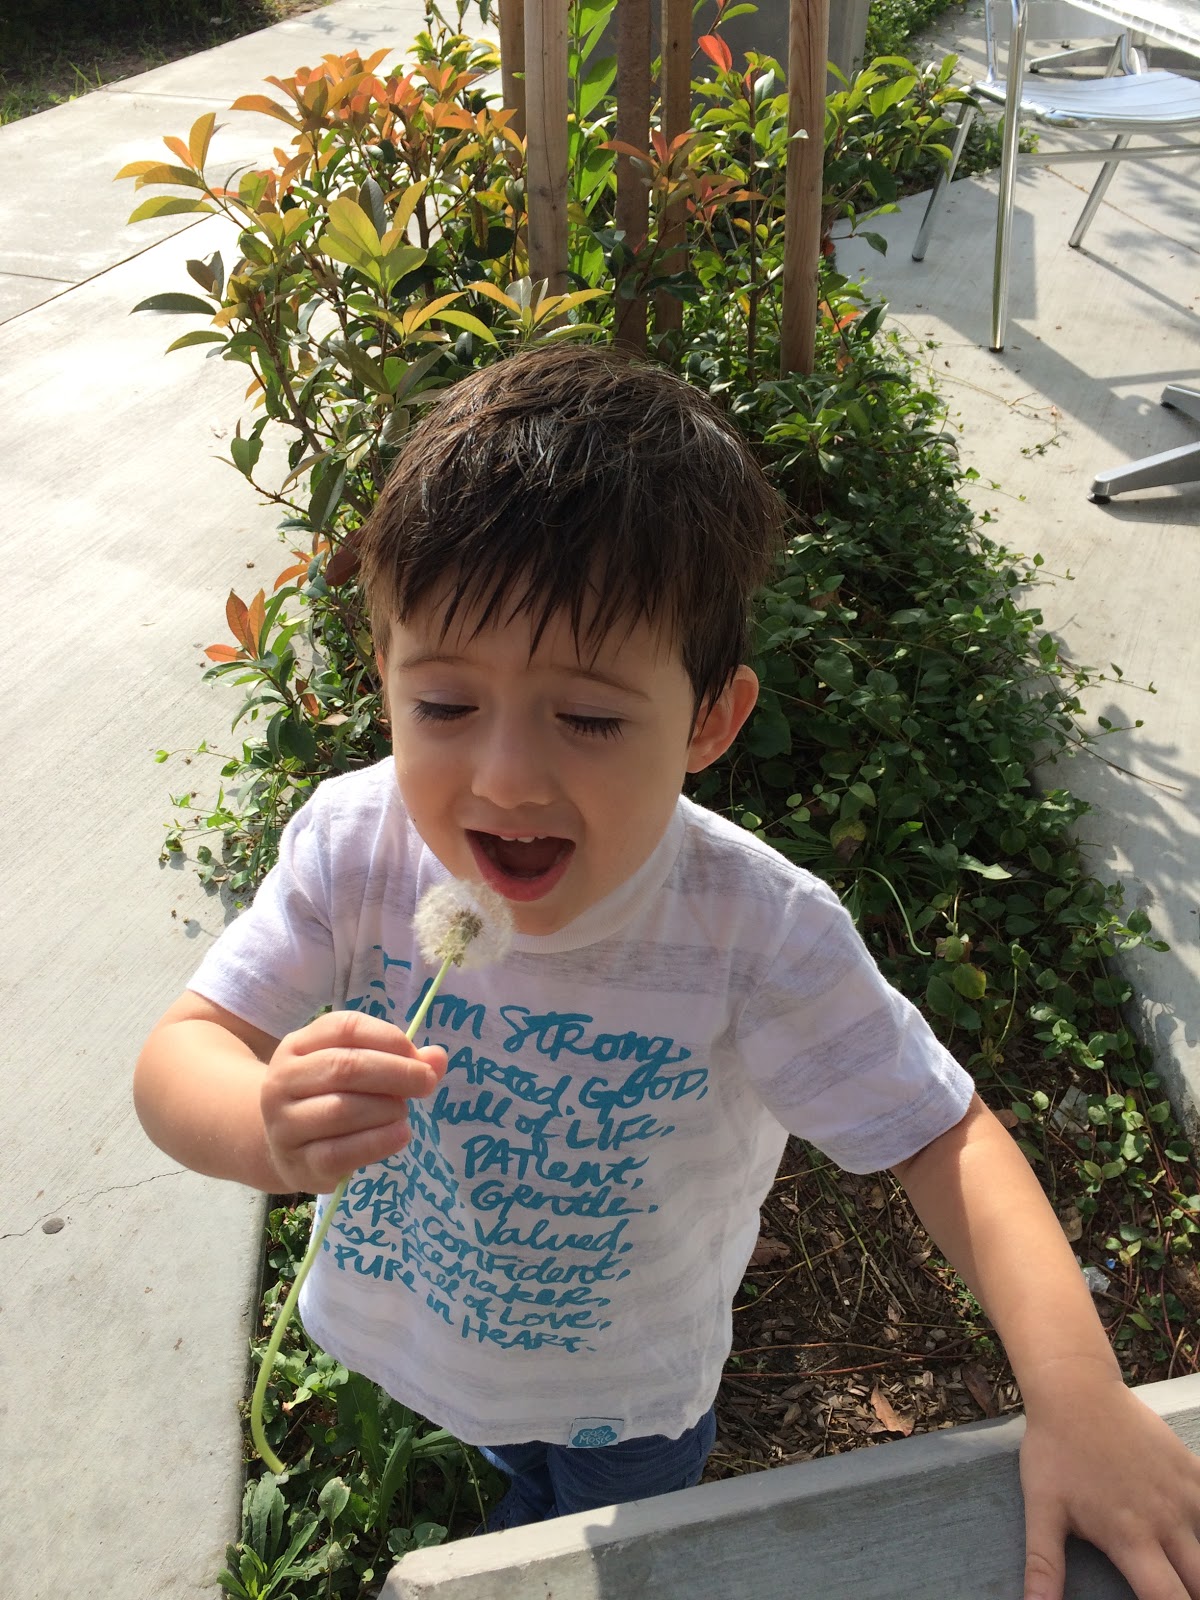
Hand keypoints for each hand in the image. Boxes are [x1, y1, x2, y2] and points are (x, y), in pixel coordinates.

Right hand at [260, 1010, 446, 1192]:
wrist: (282, 1148)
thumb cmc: (327, 1098)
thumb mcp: (353, 1070)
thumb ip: (397, 1060)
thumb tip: (437, 1058)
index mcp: (298, 1045)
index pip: (345, 1028)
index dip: (389, 1038)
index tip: (418, 1056)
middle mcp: (282, 1080)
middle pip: (344, 1067)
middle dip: (396, 1073)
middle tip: (426, 1083)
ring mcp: (284, 1124)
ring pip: (341, 1110)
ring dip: (386, 1109)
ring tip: (403, 1112)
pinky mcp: (297, 1163)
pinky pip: (340, 1152)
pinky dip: (378, 1142)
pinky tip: (400, 1135)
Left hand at [1020, 1365, 1199, 1598]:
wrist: (1075, 1390)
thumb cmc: (1054, 1451)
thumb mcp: (1042, 1509)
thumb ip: (1044, 1566)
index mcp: (1131, 1538)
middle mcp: (1167, 1521)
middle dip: (1192, 1595)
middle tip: (1176, 1589)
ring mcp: (1185, 1493)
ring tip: (1184, 1568)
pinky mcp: (1192, 1469)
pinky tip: (1193, 1529)